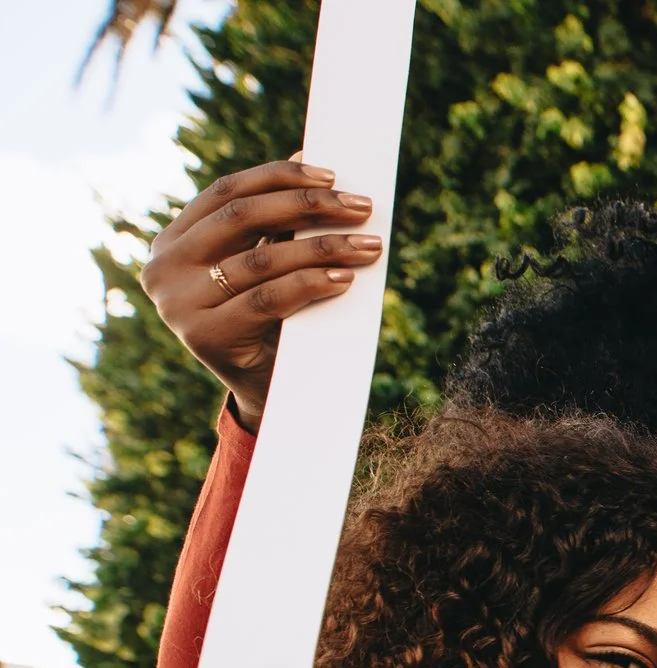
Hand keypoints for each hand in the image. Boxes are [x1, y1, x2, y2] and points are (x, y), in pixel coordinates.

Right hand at [139, 158, 381, 430]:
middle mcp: (164, 267)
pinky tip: (345, 278)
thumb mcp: (264, 267)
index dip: (278, 177)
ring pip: (260, 260)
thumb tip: (312, 162)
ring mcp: (177, 303)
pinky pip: (267, 299)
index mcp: (172, 241)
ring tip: (368, 245)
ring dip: (323, 247)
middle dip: (307, 206)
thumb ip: (275, 226)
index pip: (225, 192)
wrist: (266, 393)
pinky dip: (310, 284)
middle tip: (361, 205)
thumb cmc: (270, 321)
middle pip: (242, 217)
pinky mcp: (203, 336)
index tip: (330, 173)